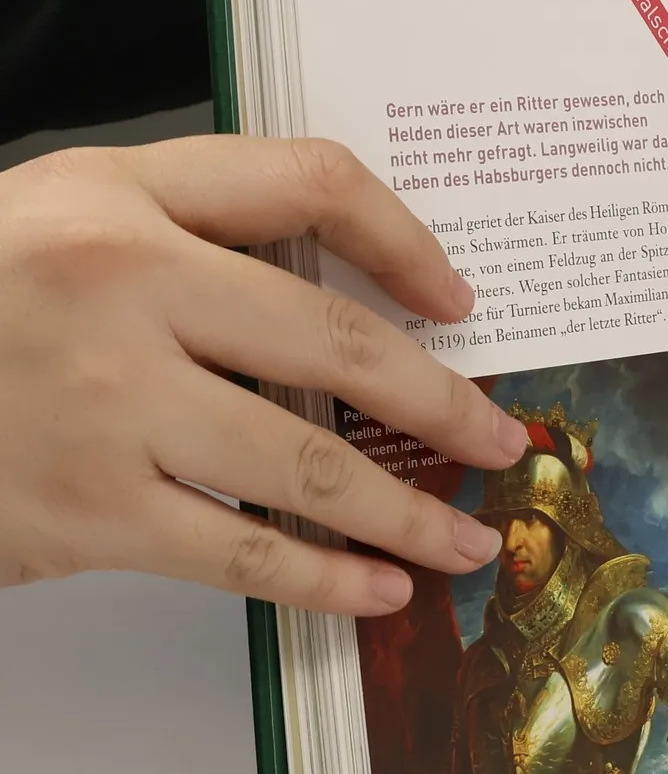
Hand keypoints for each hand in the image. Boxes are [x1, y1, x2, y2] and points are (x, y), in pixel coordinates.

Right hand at [0, 136, 529, 614]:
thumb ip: (191, 228)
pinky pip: (241, 551)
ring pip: (305, 463)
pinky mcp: (84, 510)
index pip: (306, 182)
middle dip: (442, 401)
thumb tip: (352, 295)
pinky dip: (325, 579)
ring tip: (466, 538)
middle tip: (503, 440)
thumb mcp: (58, 218)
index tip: (460, 300)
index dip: (403, 238)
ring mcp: (103, 405)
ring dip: (407, 509)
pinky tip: (381, 591)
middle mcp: (119, 288)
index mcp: (117, 200)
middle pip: (335, 343)